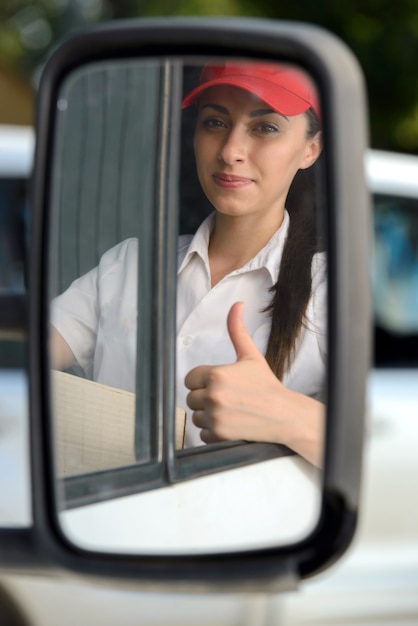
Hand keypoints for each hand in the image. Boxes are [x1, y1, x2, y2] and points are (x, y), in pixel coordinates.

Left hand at [184, 302, 323, 466]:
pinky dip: (213, 432)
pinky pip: (203, 434)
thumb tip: (237, 305)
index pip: (189, 379)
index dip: (202, 381)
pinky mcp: (219, 434)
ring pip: (196, 417)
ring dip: (208, 416)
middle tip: (227, 398)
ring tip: (229, 410)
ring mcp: (215, 416)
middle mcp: (213, 395)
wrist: (284, 414)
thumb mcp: (250, 356)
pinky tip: (230, 424)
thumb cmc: (267, 386)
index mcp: (217, 374)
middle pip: (191, 398)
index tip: (220, 384)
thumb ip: (237, 330)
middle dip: (205, 399)